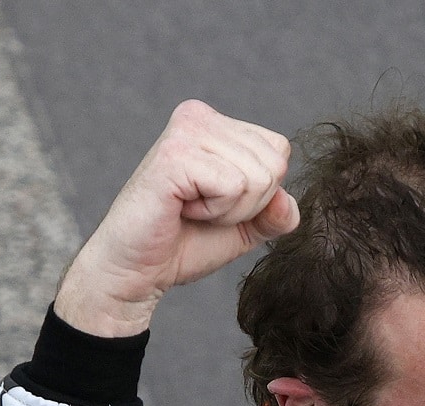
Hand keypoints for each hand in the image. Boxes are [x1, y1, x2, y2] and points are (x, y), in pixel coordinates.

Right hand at [53, 100, 299, 336]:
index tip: (217, 201)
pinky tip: (182, 209)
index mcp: (217, 124)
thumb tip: (286, 200)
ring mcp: (186, 131)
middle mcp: (200, 116)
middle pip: (275, 164)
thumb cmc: (185, 243)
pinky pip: (233, 186)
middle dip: (248, 204)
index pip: (280, 150)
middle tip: (202, 209)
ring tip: (190, 208)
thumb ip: (277, 213)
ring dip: (229, 210)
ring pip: (258, 177)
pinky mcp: (175, 155)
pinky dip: (215, 212)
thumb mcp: (247, 227)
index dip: (260, 193)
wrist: (138, 270)